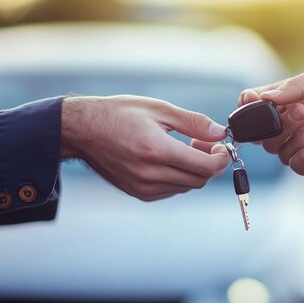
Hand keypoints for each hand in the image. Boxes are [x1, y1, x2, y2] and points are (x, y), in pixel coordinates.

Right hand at [60, 95, 227, 200]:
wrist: (82, 131)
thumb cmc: (118, 114)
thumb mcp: (159, 109)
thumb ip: (193, 123)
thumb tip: (219, 133)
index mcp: (157, 151)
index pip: (205, 167)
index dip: (221, 159)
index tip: (221, 147)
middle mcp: (150, 174)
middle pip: (199, 180)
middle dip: (211, 164)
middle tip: (205, 144)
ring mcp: (143, 187)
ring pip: (187, 187)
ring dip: (195, 171)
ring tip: (187, 148)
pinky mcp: (139, 193)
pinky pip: (172, 190)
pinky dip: (180, 178)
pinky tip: (172, 159)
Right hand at [239, 59, 303, 175]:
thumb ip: (294, 86)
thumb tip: (261, 99)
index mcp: (295, 97)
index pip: (259, 106)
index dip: (250, 108)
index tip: (252, 103)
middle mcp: (297, 121)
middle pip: (265, 133)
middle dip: (278, 124)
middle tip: (303, 112)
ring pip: (278, 150)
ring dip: (296, 138)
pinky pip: (297, 165)